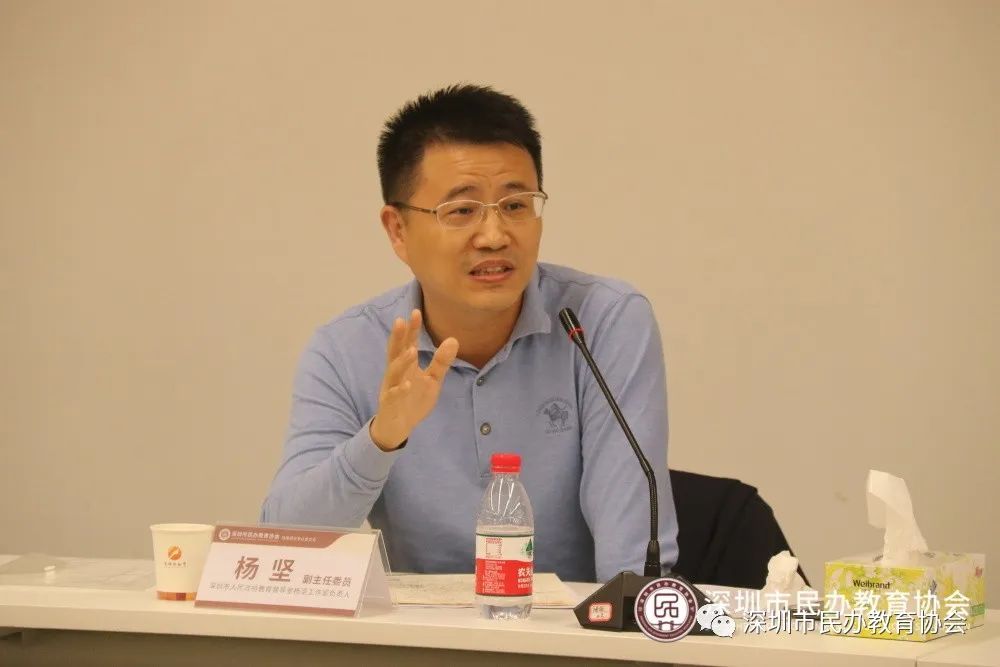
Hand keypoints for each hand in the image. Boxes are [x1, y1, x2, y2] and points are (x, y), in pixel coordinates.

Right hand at [370, 309, 458, 449]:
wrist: (397, 427)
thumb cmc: (413, 399)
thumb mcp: (432, 380)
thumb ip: (441, 362)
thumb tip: (454, 339)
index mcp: (406, 366)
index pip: (408, 343)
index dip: (412, 329)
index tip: (416, 311)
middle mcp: (396, 373)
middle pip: (395, 352)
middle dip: (398, 337)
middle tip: (401, 320)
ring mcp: (392, 388)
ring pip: (394, 372)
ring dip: (402, 361)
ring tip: (411, 350)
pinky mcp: (390, 404)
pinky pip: (393, 396)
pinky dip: (399, 390)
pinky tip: (406, 385)